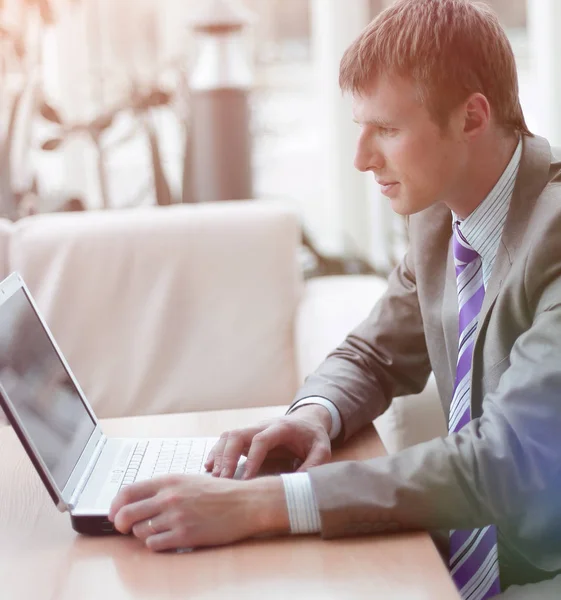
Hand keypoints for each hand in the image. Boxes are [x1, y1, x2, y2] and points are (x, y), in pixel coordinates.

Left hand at [108, 474, 288, 551]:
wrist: (244, 503)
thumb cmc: (219, 493)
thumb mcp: (189, 480)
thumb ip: (163, 489)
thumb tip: (137, 501)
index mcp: (169, 480)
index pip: (128, 491)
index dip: (115, 505)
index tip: (113, 513)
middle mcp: (169, 497)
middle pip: (126, 514)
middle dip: (121, 524)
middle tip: (124, 528)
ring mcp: (176, 517)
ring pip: (139, 531)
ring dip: (143, 534)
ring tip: (157, 530)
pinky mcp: (184, 535)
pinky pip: (155, 545)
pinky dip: (156, 544)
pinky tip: (167, 538)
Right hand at [204, 405, 331, 479]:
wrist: (307, 420)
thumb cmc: (313, 437)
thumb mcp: (322, 449)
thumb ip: (314, 464)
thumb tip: (298, 485)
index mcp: (281, 428)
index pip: (261, 439)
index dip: (252, 457)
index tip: (246, 478)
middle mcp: (262, 426)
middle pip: (238, 435)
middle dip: (227, 456)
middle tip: (222, 479)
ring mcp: (252, 430)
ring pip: (228, 436)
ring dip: (219, 456)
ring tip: (214, 478)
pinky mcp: (246, 437)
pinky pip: (226, 441)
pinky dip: (216, 453)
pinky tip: (209, 468)